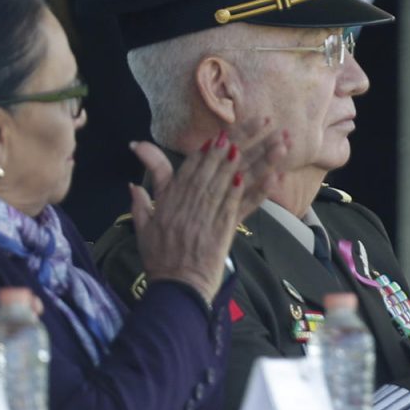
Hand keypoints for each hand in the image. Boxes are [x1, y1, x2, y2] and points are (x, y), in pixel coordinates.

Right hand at [130, 124, 288, 301]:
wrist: (175, 288)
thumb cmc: (159, 259)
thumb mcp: (143, 227)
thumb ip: (140, 202)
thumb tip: (132, 184)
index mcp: (172, 200)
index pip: (193, 166)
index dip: (211, 148)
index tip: (226, 130)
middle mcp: (192, 202)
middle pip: (219, 165)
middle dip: (242, 140)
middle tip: (262, 121)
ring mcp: (210, 215)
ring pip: (236, 179)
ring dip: (258, 159)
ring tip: (276, 141)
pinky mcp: (226, 230)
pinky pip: (244, 205)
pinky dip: (258, 190)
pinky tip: (273, 175)